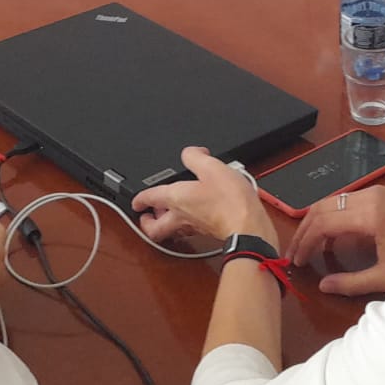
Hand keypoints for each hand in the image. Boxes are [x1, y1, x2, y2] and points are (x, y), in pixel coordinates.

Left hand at [132, 147, 274, 249]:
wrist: (249, 226)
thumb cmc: (230, 201)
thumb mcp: (211, 167)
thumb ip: (195, 156)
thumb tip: (190, 152)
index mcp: (176, 199)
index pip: (149, 199)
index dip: (139, 199)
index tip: (135, 202)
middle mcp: (182, 216)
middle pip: (155, 228)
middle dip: (148, 223)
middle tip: (148, 216)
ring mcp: (195, 227)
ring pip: (173, 230)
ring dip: (168, 222)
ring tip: (170, 212)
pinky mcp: (209, 231)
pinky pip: (190, 229)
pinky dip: (188, 222)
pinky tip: (198, 210)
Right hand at [288, 186, 384, 296]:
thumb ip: (352, 282)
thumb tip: (322, 286)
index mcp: (369, 214)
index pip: (324, 222)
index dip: (306, 242)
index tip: (297, 262)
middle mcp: (368, 196)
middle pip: (322, 207)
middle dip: (305, 231)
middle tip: (294, 255)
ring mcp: (373, 192)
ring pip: (331, 202)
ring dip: (316, 223)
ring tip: (307, 249)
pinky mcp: (378, 194)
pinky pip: (344, 203)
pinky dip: (331, 219)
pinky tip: (329, 241)